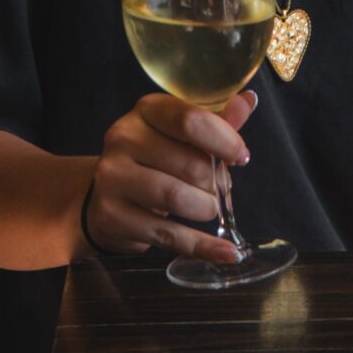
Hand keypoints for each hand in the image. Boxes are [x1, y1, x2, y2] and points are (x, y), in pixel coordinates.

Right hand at [84, 90, 254, 261]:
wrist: (103, 194)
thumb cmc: (154, 158)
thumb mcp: (181, 134)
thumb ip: (216, 121)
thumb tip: (249, 101)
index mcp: (146, 111)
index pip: (190, 120)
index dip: (224, 140)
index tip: (241, 156)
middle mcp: (123, 139)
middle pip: (190, 163)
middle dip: (215, 181)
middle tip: (218, 188)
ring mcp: (113, 178)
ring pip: (177, 197)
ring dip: (206, 208)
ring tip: (207, 207)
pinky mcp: (113, 216)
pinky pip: (168, 235)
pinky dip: (202, 246)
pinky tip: (225, 251)